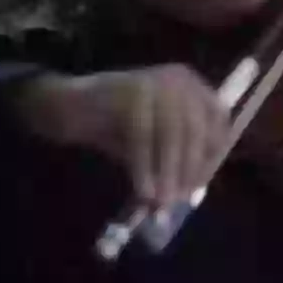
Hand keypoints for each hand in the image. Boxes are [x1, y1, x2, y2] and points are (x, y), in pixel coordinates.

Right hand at [18, 65, 229, 209]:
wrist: (64, 106)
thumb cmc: (114, 126)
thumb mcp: (154, 142)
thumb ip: (175, 158)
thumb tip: (190, 192)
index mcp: (192, 85)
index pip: (217, 119)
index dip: (212, 154)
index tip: (200, 186)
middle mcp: (177, 79)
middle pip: (195, 128)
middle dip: (189, 169)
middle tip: (178, 200)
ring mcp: (153, 83)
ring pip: (170, 135)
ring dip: (167, 173)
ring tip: (161, 203)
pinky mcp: (129, 93)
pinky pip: (142, 138)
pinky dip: (144, 169)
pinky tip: (143, 193)